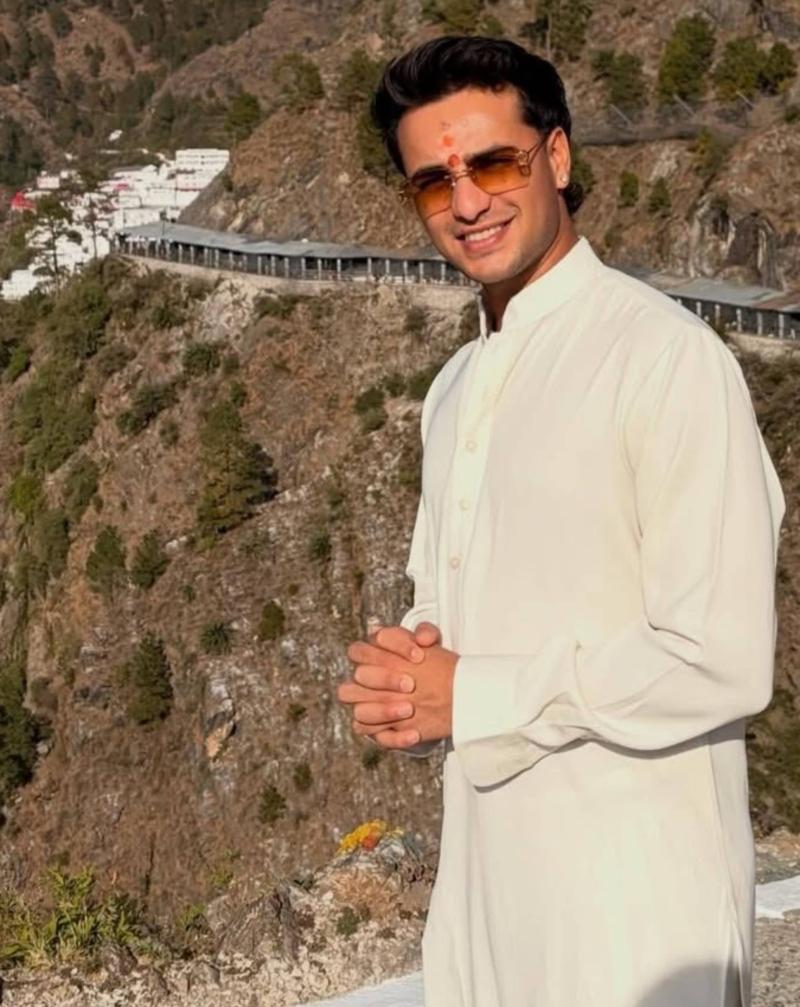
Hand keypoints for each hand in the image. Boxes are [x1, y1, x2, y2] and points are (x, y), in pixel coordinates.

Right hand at [339, 630, 456, 749]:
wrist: (445, 693)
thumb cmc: (430, 663)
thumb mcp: (432, 644)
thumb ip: (426, 632)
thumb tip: (422, 638)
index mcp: (368, 657)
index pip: (359, 650)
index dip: (385, 651)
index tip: (419, 655)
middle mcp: (363, 683)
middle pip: (358, 678)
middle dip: (384, 679)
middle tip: (411, 684)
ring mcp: (368, 708)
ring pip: (359, 712)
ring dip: (383, 711)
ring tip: (409, 709)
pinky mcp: (380, 731)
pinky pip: (379, 739)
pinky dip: (396, 738)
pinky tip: (415, 733)